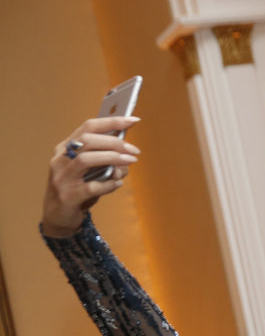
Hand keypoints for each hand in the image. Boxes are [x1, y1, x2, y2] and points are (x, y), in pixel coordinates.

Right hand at [42, 117, 139, 236]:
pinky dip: (108, 184)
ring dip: (112, 159)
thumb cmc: (79, 189)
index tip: (133, 120)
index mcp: (65, 148)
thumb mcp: (92, 171)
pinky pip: (91, 187)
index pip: (89, 126)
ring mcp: (62, 177)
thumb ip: (106, 161)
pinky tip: (117, 183)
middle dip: (115, 143)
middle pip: (88, 141)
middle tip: (135, 150)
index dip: (112, 121)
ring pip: (86, 160)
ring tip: (130, 162)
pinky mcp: (68, 196)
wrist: (59, 216)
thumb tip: (130, 154)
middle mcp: (61, 159)